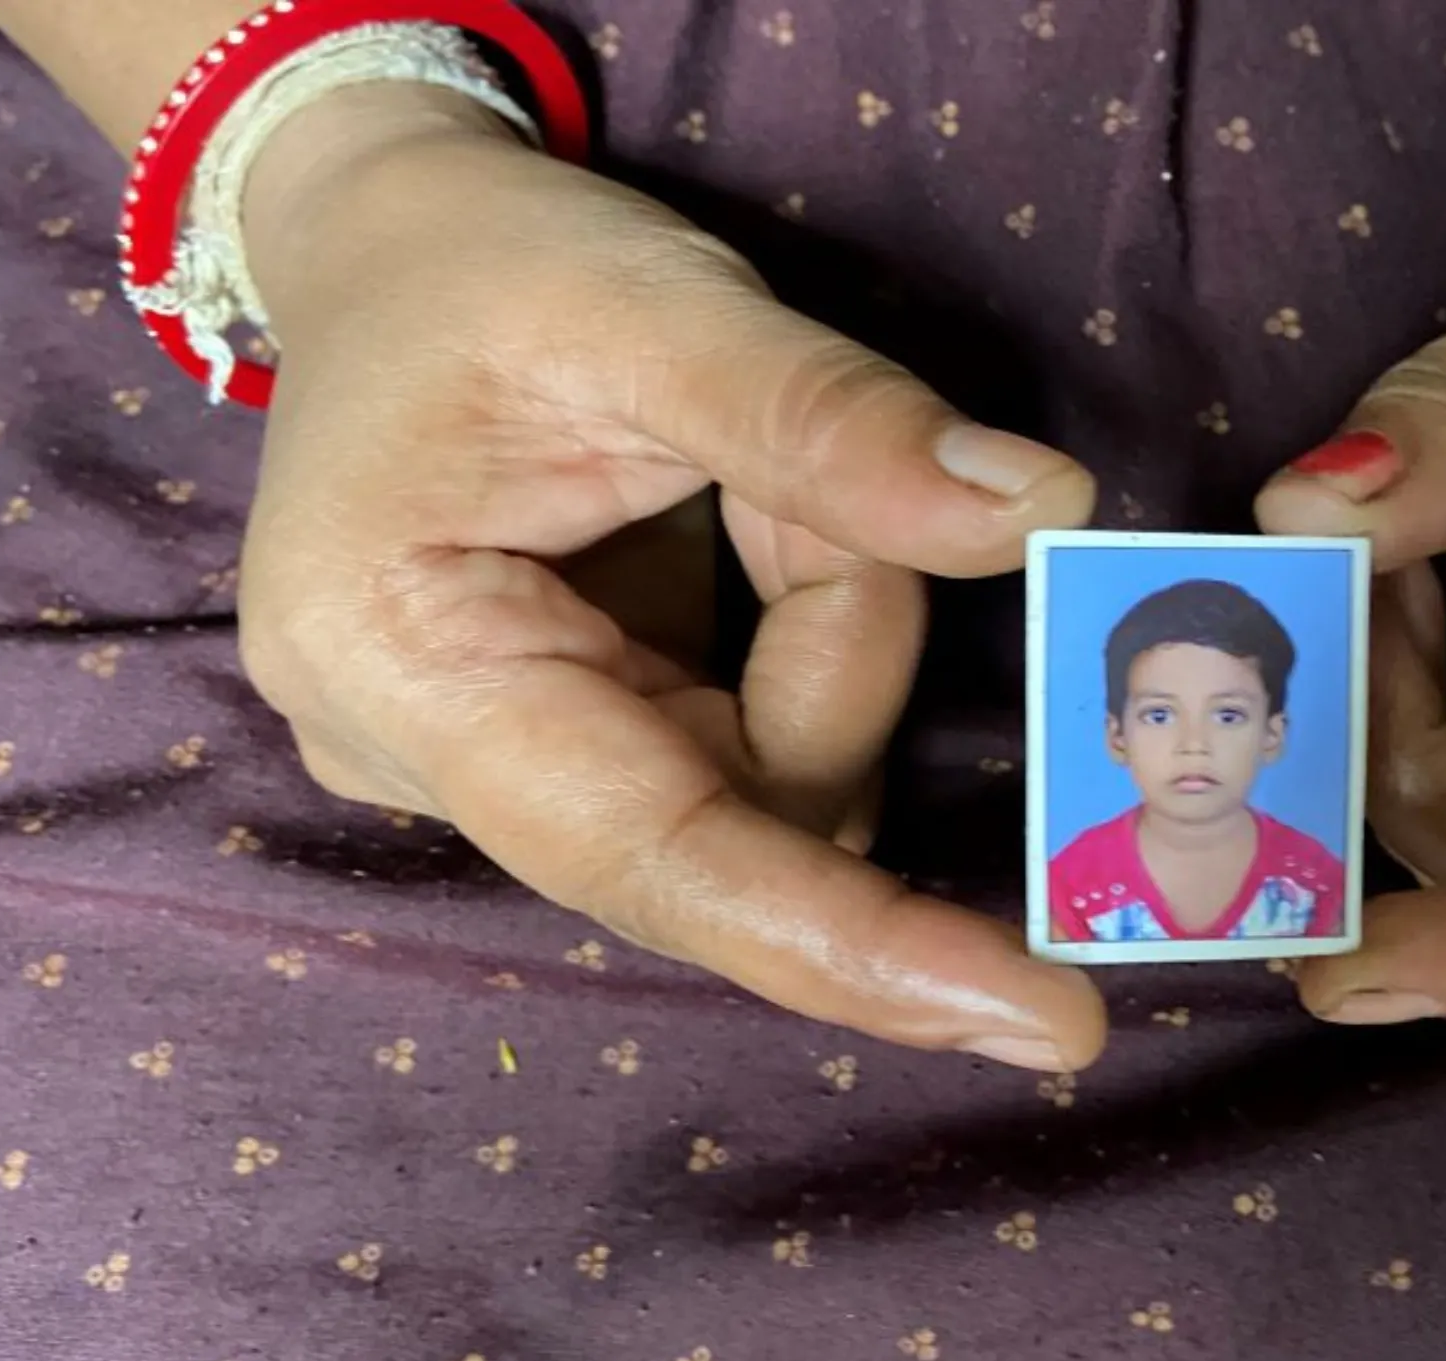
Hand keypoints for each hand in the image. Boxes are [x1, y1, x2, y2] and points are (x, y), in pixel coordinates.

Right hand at [233, 85, 1104, 1069]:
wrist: (394, 248)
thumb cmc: (496, 265)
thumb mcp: (656, 306)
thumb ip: (835, 424)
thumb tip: (1048, 518)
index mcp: (399, 658)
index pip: (661, 860)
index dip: (858, 946)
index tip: (1051, 1028)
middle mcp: (427, 763)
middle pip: (746, 811)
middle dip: (837, 647)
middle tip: (806, 485)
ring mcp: (496, 776)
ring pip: (773, 788)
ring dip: (826, 634)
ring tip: (737, 481)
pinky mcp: (567, 759)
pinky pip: (752, 761)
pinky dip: (801, 650)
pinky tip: (735, 539)